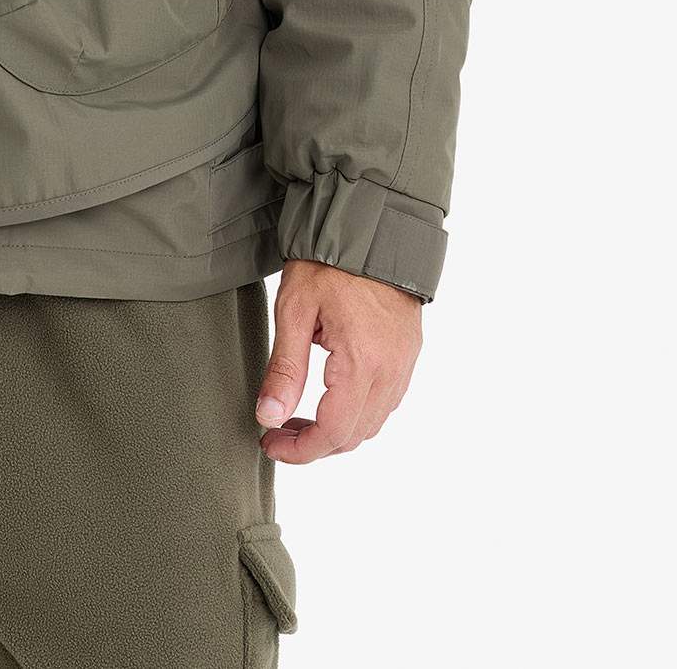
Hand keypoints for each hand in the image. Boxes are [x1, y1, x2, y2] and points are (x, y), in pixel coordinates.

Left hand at [254, 259, 421, 461]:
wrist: (371, 226)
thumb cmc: (328, 262)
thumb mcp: (295, 310)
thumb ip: (284, 368)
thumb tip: (268, 417)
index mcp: (361, 362)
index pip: (333, 432)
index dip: (300, 450)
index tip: (271, 445)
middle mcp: (390, 371)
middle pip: (354, 435)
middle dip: (314, 444)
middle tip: (277, 433)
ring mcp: (404, 364)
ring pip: (372, 423)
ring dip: (336, 431)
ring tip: (297, 418)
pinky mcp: (408, 355)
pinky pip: (385, 401)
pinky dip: (357, 412)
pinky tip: (329, 397)